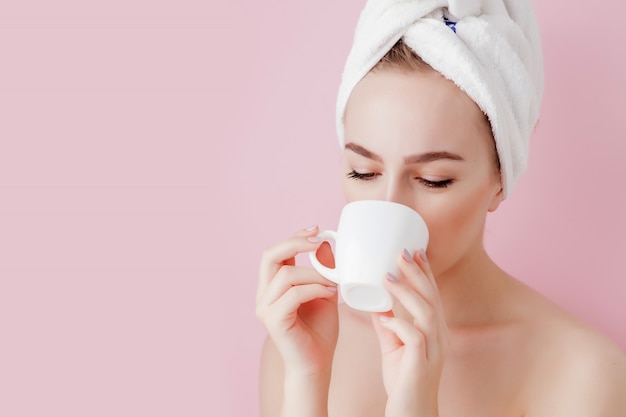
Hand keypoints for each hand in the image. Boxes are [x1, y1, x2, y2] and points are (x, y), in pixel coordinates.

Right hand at [256, 226, 338, 376]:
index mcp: (272, 286)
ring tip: (334, 282)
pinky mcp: (274, 320)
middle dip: (295, 243)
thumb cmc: (320, 331)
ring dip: (315, 274)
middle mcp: (263, 295)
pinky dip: (315, 289)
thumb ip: (323, 270)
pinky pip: (294, 294)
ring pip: (286, 275)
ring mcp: (265, 308)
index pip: (276, 253)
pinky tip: (330, 294)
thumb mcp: (325, 293)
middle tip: (318, 241)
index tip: (317, 229)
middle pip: (269, 255)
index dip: (294, 237)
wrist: (317, 364)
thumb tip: (325, 243)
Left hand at [371, 249, 448, 416]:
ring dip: (407, 293)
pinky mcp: (422, 364)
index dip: (424, 271)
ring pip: (427, 313)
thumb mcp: (393, 345)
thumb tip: (376, 301)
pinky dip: (400, 324)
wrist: (411, 413)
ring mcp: (433, 350)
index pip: (431, 294)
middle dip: (417, 273)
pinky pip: (415, 339)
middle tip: (401, 252)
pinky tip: (386, 317)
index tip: (413, 249)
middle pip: (432, 297)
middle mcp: (438, 336)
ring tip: (388, 277)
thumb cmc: (403, 379)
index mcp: (433, 329)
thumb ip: (387, 324)